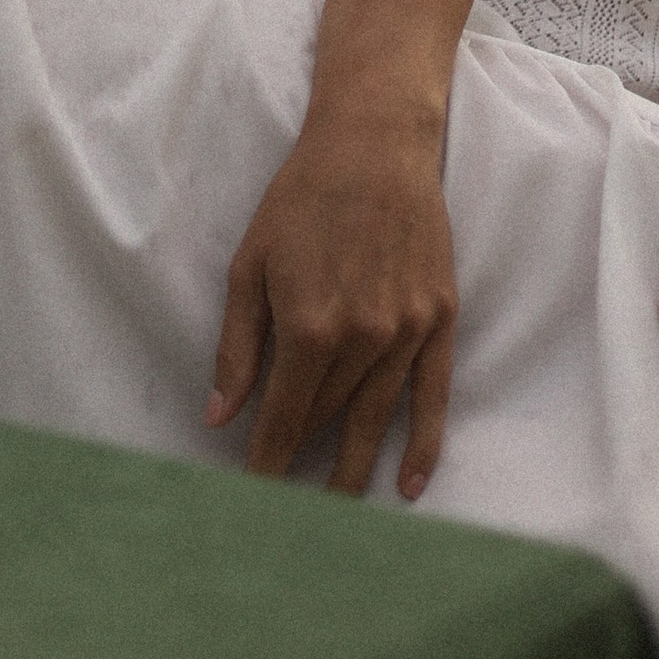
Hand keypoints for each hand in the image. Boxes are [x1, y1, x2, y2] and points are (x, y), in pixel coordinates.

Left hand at [208, 110, 457, 498]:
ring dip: (353, 466)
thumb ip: (237, 346)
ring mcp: (407, 331)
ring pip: (374, 416)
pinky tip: (408, 486)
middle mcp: (362, 338)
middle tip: (287, 512)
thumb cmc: (301, 198)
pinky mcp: (439, 319)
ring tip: (336, 514)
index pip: (283, 417)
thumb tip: (219, 416)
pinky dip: (422, 445)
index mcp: (309, 325)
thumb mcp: (250, 264)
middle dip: (303, 460)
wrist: (374, 144)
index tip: (253, 501)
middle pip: (326, 419)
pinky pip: (433, 396)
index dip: (266, 461)